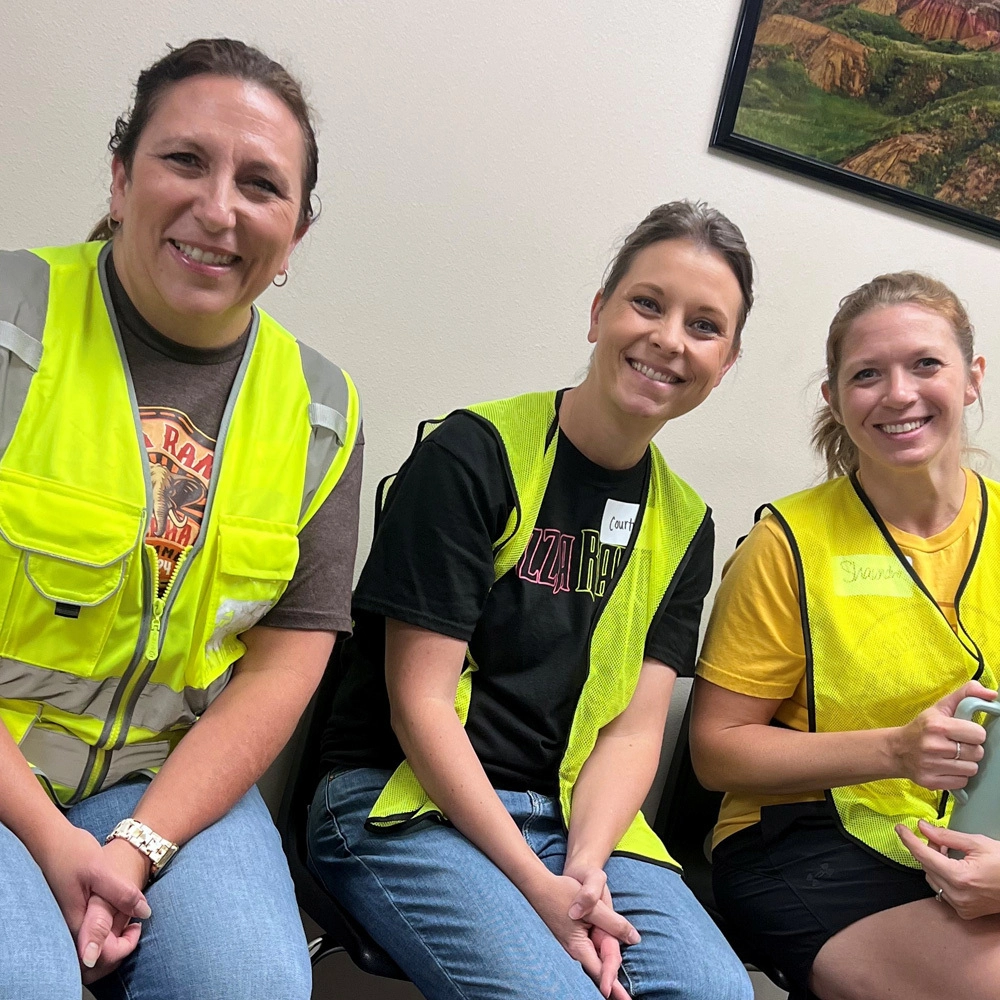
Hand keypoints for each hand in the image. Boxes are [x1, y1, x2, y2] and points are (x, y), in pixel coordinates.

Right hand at [76, 838, 152, 982]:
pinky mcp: (70, 914)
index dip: (124, 948)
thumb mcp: (101, 870)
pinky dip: (103, 932)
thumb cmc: (73, 851)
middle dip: (118, 950)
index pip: (100, 958)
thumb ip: (122, 894)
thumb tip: (145, 913)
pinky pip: (87, 936)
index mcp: (76, 922)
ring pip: (90, 949)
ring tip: (127, 920)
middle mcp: (69, 928)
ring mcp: (68, 922)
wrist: (50, 839)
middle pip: (95, 960)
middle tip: (134, 926)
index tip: (137, 925)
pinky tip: (115, 914)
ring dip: (111, 942)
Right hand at [565, 864, 632, 999]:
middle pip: (599, 969)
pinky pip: (588, 951)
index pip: (602, 972)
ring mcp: (572, 944)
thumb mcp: (594, 907)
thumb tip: (635, 939)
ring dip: (606, 971)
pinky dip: (599, 958)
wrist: (538, 884)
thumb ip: (615, 923)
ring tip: (618, 991)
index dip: (615, 987)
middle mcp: (574, 950)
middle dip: (613, 985)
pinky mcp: (571, 937)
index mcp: (579, 946)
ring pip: (594, 960)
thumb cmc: (563, 893)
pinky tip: (603, 963)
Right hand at [890, 682, 994, 788]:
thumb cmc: (922, 727)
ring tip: (952, 757)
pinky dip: (957, 776)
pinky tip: (946, 767)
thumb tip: (992, 694)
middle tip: (957, 745)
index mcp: (937, 725)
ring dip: (965, 763)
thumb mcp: (940, 707)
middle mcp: (933, 746)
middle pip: (977, 753)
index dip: (974, 733)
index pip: (979, 734)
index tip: (964, 733)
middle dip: (970, 749)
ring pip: (972, 769)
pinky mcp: (931, 781)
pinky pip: (962, 782)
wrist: (896, 750)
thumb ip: (966, 695)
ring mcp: (931, 765)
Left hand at [897, 820, 999, 919]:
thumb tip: (923, 827)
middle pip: (926, 867)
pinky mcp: (965, 912)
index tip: (899, 829)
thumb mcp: (977, 843)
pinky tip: (952, 867)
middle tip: (936, 839)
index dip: (909, 840)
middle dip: (926, 849)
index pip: (923, 856)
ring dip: (933, 863)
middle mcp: (957, 895)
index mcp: (960, 877)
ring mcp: (961, 906)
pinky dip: (941, 877)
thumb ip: (946, 836)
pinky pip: (942, 891)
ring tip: (947, 852)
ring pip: (932, 879)